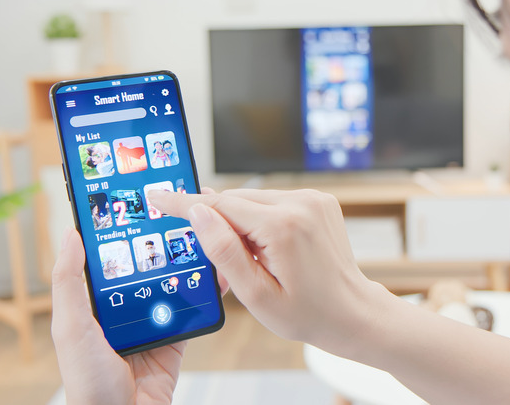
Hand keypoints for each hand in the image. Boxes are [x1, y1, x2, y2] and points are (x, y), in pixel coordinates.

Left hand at [51, 226, 228, 404]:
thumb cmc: (88, 380)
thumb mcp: (71, 326)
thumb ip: (69, 282)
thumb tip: (71, 235)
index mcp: (95, 302)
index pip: (108, 258)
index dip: (120, 232)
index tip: (135, 204)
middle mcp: (124, 308)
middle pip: (146, 267)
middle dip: (161, 244)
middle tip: (178, 216)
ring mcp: (152, 321)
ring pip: (172, 284)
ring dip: (186, 266)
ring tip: (201, 239)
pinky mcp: (175, 336)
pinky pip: (192, 310)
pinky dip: (204, 294)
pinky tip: (214, 277)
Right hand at [148, 188, 386, 352]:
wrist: (352, 312)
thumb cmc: (306, 313)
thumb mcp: (256, 295)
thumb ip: (224, 252)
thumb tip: (197, 212)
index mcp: (284, 226)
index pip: (221, 205)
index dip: (184, 203)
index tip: (157, 196)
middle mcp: (301, 203)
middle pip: (237, 200)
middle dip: (218, 221)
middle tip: (216, 256)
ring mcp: (313, 199)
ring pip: (255, 199)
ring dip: (242, 221)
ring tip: (254, 260)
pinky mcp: (319, 200)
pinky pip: (274, 201)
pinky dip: (262, 218)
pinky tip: (270, 248)